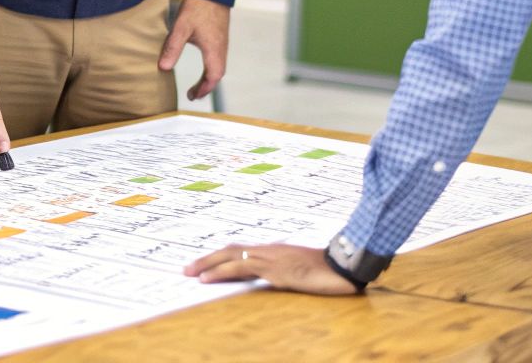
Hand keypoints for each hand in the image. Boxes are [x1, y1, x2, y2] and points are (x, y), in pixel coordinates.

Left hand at [158, 0, 228, 99]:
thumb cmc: (198, 6)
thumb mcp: (181, 27)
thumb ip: (172, 48)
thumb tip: (163, 68)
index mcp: (214, 50)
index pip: (212, 77)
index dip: (202, 89)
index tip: (192, 96)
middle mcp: (221, 48)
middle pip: (218, 74)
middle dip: (207, 86)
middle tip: (194, 94)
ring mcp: (222, 41)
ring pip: (219, 66)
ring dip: (210, 77)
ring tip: (198, 84)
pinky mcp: (220, 35)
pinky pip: (218, 57)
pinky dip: (212, 67)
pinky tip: (204, 64)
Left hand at [184, 243, 359, 294]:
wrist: (344, 267)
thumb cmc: (326, 271)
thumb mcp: (301, 274)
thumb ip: (285, 274)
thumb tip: (273, 279)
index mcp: (274, 252)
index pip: (241, 251)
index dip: (220, 257)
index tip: (203, 265)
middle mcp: (269, 251)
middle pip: (231, 250)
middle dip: (207, 259)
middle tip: (187, 269)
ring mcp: (271, 258)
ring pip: (231, 257)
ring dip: (207, 264)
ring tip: (189, 272)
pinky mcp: (274, 269)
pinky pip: (241, 269)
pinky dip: (220, 272)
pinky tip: (206, 279)